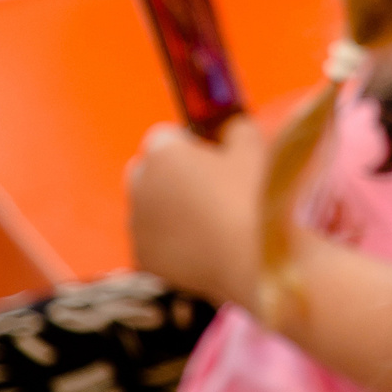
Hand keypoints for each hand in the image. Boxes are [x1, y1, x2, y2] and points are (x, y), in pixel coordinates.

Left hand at [126, 116, 263, 304]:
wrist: (251, 262)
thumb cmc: (252, 200)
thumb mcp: (253, 151)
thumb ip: (237, 130)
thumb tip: (232, 129)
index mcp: (163, 153)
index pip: (165, 136)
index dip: (189, 143)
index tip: (212, 156)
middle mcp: (140, 186)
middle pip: (150, 171)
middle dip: (172, 175)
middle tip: (210, 189)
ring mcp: (138, 226)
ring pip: (150, 208)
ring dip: (171, 210)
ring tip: (212, 224)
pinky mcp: (143, 259)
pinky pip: (154, 242)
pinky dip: (171, 243)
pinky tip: (204, 248)